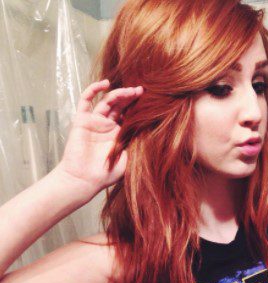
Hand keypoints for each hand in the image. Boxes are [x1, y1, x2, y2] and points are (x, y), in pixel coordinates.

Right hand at [56, 79, 142, 198]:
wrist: (84, 180)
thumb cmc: (106, 174)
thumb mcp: (128, 159)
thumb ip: (136, 144)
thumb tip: (151, 130)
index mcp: (118, 135)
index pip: (129, 115)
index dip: (137, 107)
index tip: (150, 101)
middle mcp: (107, 126)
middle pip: (119, 105)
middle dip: (130, 97)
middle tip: (141, 91)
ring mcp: (94, 122)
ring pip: (107, 101)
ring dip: (118, 93)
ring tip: (130, 90)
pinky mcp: (82, 120)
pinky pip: (85, 100)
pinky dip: (94, 89)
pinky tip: (105, 83)